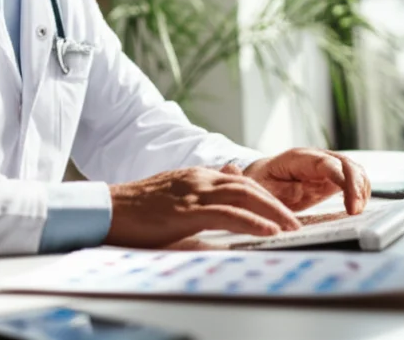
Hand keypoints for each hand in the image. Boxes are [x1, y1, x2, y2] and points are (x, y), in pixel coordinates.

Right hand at [104, 166, 301, 248]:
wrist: (108, 208)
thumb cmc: (137, 206)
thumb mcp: (174, 190)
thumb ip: (203, 185)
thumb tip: (231, 173)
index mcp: (196, 175)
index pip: (240, 181)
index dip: (265, 196)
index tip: (282, 212)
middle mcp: (199, 179)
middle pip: (249, 186)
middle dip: (277, 203)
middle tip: (296, 221)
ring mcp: (193, 193)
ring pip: (244, 196)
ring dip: (273, 212)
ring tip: (292, 226)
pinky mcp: (186, 212)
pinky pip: (228, 215)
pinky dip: (252, 221)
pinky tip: (268, 231)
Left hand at [241, 148, 370, 214]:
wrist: (261, 176)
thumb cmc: (261, 182)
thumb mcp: (263, 187)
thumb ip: (280, 188)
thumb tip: (299, 190)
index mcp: (298, 158)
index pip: (327, 163)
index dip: (341, 179)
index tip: (349, 202)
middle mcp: (316, 158)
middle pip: (346, 164)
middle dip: (356, 186)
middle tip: (355, 211)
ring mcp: (326, 167)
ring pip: (354, 170)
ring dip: (360, 189)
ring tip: (356, 211)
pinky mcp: (331, 178)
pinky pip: (353, 180)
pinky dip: (360, 192)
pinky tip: (357, 207)